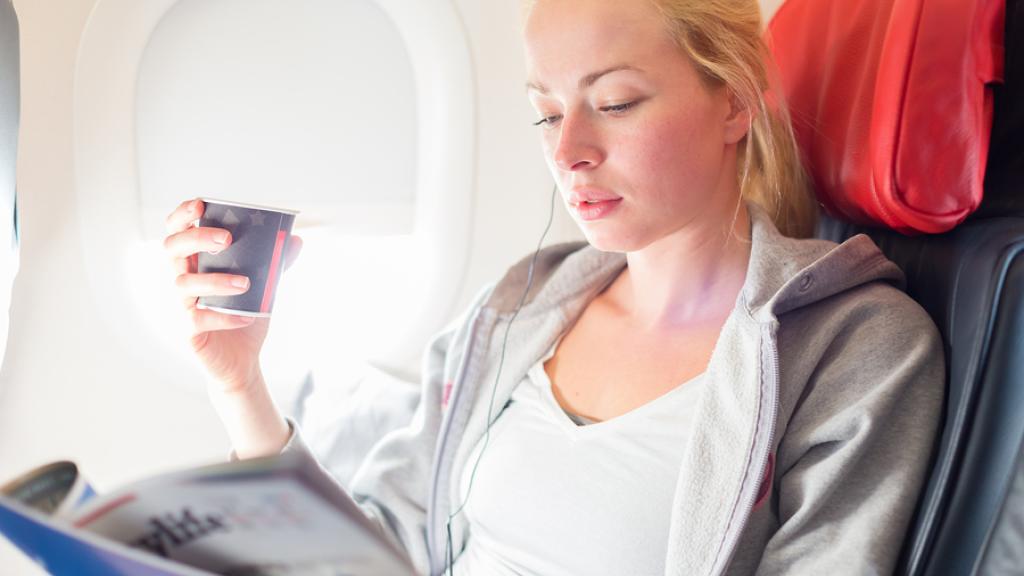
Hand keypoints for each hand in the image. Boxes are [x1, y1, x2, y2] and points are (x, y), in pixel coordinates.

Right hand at [163, 198, 302, 394]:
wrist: (243, 360)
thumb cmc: (246, 316)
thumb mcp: (264, 286)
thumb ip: (276, 263)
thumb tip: (296, 240)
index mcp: (196, 263)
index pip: (177, 231)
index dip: (181, 215)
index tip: (200, 204)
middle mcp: (182, 279)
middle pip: (171, 249)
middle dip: (195, 238)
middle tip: (226, 239)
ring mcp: (181, 305)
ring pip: (183, 285)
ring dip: (215, 281)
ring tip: (246, 284)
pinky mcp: (188, 331)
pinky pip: (197, 319)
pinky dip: (223, 316)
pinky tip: (247, 315)